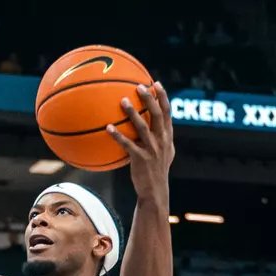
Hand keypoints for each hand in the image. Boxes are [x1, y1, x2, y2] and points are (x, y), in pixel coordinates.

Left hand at [107, 82, 173, 199]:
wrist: (155, 191)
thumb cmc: (157, 170)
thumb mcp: (165, 152)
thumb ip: (161, 137)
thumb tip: (155, 123)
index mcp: (167, 137)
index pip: (167, 113)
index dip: (163, 97)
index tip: (156, 83)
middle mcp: (161, 140)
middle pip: (157, 115)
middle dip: (149, 99)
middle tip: (139, 87)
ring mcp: (151, 149)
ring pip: (142, 127)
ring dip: (132, 113)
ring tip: (122, 101)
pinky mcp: (140, 159)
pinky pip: (127, 144)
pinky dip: (117, 135)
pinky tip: (108, 128)